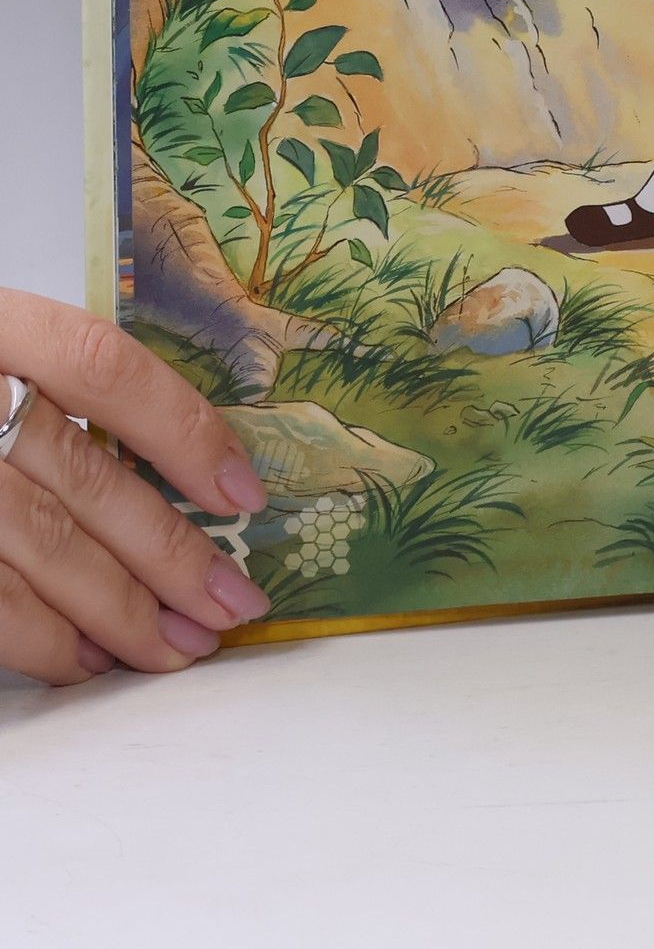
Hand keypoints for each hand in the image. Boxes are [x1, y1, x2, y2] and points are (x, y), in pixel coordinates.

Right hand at [1, 288, 270, 684]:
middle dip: (170, 555)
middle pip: (83, 480)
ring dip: (117, 611)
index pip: (104, 368)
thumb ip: (55, 391)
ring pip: (35, 550)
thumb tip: (185, 471)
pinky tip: (86, 658)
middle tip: (233, 606)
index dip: (183, 431)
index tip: (243, 494)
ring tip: (174, 647)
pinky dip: (37, 638)